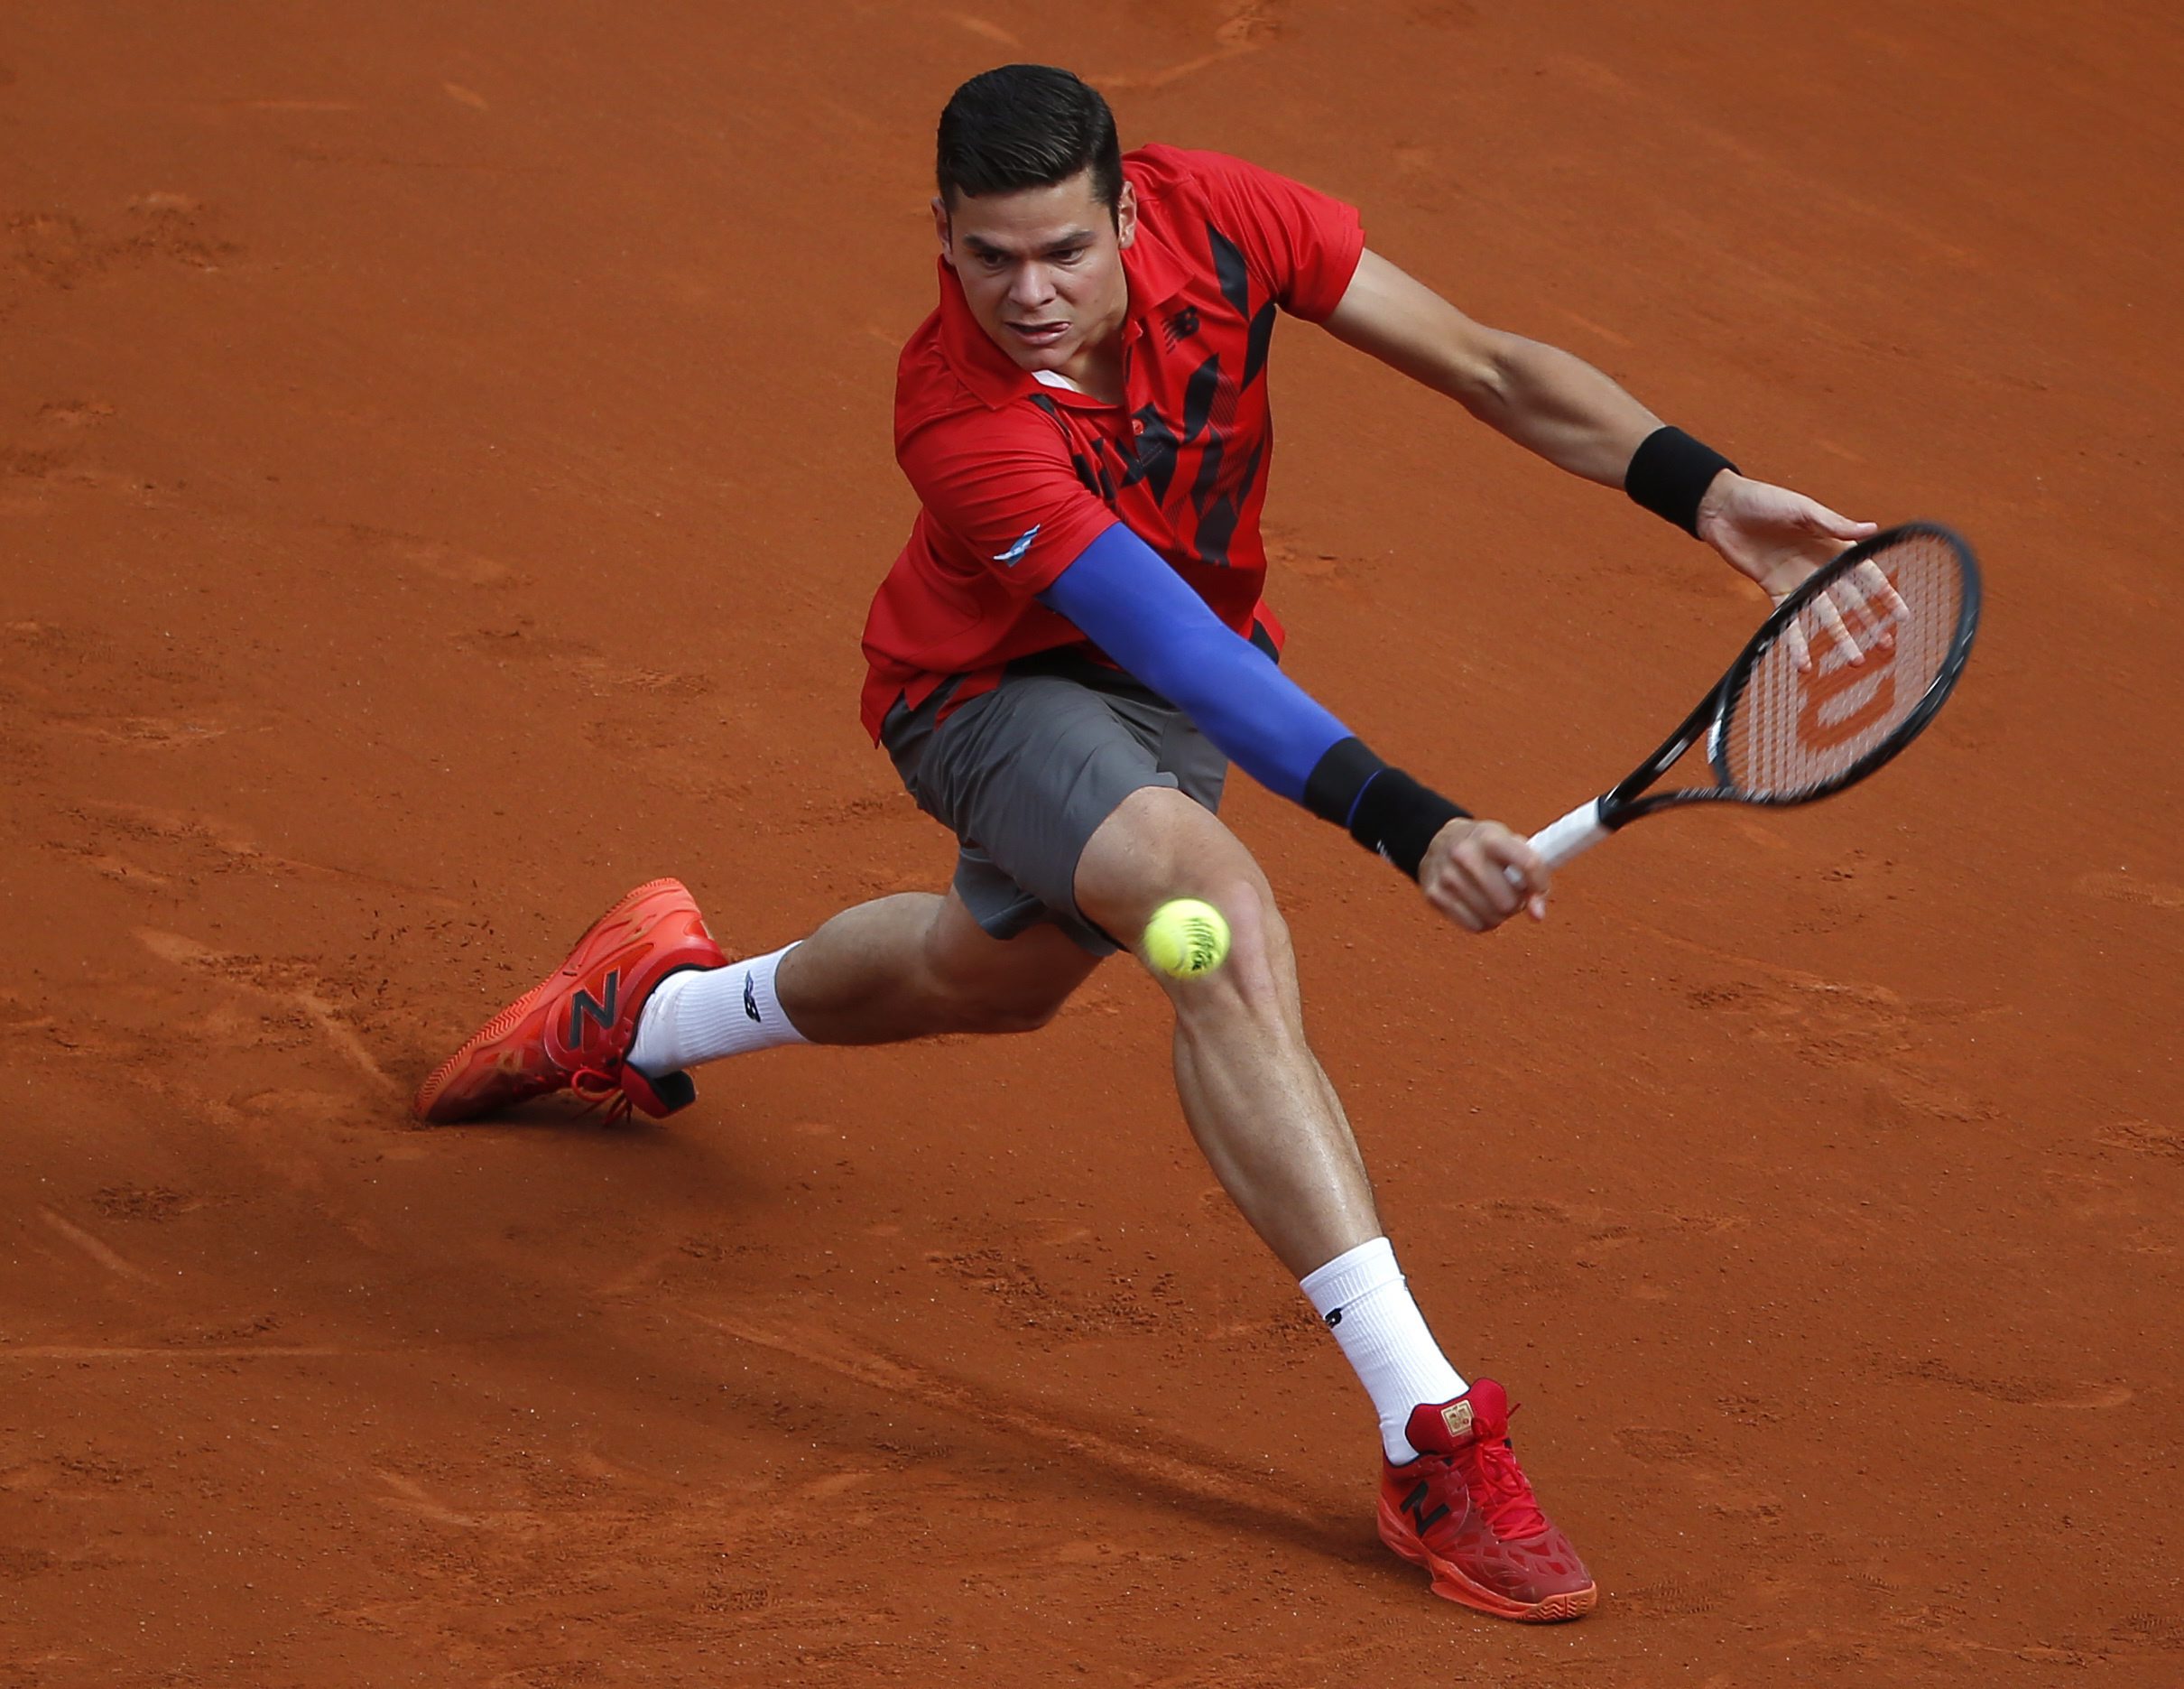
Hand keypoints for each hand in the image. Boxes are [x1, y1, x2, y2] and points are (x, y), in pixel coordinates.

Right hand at [1418, 818, 1548, 932]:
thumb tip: (1537, 914)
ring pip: (1492, 917)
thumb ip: (1533, 874)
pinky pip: (1473, 925)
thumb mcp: (1510, 845)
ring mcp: (1447, 876)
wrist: (1439, 841)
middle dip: (1515, 903)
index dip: (1539, 884)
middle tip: (1509, 892)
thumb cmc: (1483, 847)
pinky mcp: (1434, 894)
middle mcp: (1465, 854)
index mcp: (1490, 836)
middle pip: (1508, 901)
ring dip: (1499, 914)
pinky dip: (1481, 921)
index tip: (1538, 890)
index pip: (1528, 864)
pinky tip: (1478, 906)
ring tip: (1493, 898)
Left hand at [1696, 472, 1898, 668]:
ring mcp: (1798, 582)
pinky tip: (1804, 663)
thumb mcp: (1803, 510)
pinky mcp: (1775, 592)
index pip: (1867, 574)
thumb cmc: (1767, 501)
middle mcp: (1820, 567)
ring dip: (1840, 638)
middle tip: (1885, 646)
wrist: (1724, 509)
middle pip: (1851, 601)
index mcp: (1834, 546)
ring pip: (1824, 616)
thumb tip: (1872, 529)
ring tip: (1854, 661)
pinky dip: (1796, 643)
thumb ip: (1834, 524)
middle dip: (1869, 623)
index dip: (1885, 594)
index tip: (1902, 615)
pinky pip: (1788, 621)